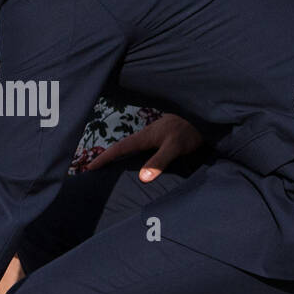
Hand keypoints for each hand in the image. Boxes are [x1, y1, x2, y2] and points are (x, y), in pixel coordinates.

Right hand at [84, 113, 203, 181]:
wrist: (204, 116)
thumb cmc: (190, 130)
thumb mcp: (174, 147)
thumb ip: (159, 161)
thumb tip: (142, 177)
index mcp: (144, 137)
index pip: (118, 149)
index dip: (103, 159)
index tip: (89, 168)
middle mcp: (146, 136)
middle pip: (121, 147)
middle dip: (107, 158)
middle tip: (93, 169)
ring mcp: (154, 136)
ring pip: (132, 147)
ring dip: (120, 156)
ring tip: (111, 169)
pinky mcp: (163, 137)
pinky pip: (142, 148)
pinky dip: (133, 155)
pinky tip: (137, 161)